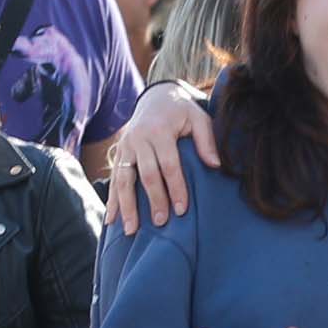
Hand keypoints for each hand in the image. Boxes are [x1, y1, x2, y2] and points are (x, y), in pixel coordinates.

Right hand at [108, 86, 220, 234]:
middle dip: (153, 200)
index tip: (182, 210)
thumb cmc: (181, 111)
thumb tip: (216, 165)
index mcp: (159, 130)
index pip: (168, 164)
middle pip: (145, 174)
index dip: (175, 188)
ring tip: (131, 230)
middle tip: (160, 223)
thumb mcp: (198, 117)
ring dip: (126, 206)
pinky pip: (113, 179)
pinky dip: (112, 200)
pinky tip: (111, 220)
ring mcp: (125, 147)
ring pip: (123, 179)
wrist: (155, 97)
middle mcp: (138, 138)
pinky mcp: (118, 154)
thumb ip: (207, 139)